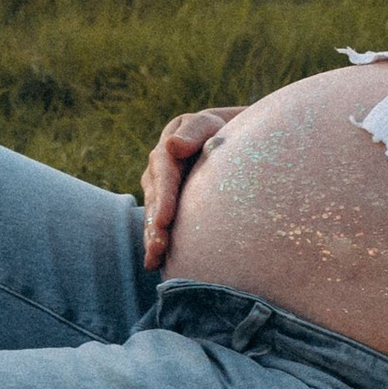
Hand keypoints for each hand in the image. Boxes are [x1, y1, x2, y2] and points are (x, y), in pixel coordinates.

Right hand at [139, 107, 241, 269]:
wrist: (234, 139)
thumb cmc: (227, 130)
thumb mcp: (212, 125)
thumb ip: (195, 132)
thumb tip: (172, 146)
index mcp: (170, 144)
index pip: (164, 170)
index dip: (164, 195)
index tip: (165, 219)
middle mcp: (160, 168)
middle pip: (155, 196)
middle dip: (155, 222)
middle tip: (159, 245)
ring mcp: (161, 188)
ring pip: (154, 213)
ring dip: (153, 236)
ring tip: (155, 257)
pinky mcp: (168, 206)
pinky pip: (159, 223)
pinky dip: (156, 242)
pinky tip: (154, 263)